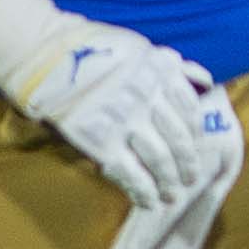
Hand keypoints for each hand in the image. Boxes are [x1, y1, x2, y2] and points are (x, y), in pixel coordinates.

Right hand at [0, 0, 240, 210]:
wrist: (45, 55)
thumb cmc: (92, 48)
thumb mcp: (140, 47)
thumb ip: (173, 65)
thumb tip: (203, 80)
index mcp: (160, 73)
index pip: (189, 110)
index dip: (195, 133)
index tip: (199, 146)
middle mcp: (148, 98)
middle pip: (178, 139)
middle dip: (188, 163)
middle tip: (192, 178)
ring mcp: (125, 121)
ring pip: (159, 160)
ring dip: (168, 182)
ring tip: (172, 195)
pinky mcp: (100, 141)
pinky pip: (130, 173)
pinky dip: (142, 190)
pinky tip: (148, 201)